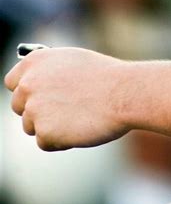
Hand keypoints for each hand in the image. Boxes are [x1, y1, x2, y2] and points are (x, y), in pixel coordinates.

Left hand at [4, 47, 130, 150]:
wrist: (123, 93)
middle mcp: (29, 83)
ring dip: (50, 126)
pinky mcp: (44, 131)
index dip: (27, 91)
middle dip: (37, 111)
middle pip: (19, 106)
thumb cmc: (106, 76)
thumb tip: (37, 84)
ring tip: (78, 118)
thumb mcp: (72, 61)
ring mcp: (34, 108)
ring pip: (32, 126)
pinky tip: (80, 128)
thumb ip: (49, 71)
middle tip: (64, 111)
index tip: (37, 97)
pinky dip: (60, 141)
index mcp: (34, 62)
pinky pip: (45, 142)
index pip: (13, 82)